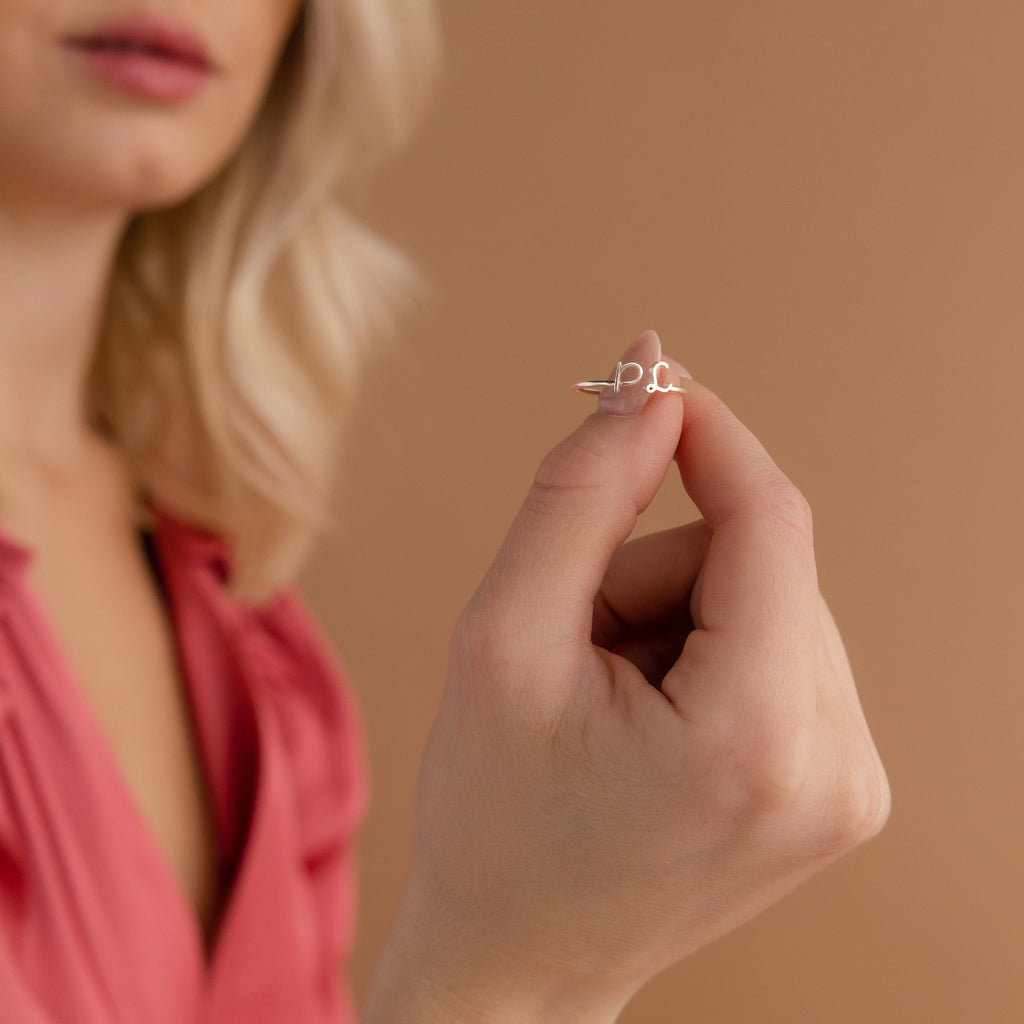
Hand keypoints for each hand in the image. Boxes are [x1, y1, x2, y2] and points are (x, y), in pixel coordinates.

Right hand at [363, 330, 889, 1022]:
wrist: (518, 959)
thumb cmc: (492, 812)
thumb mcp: (502, 635)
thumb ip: (582, 494)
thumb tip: (650, 383)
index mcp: (753, 738)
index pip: (768, 520)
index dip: (706, 433)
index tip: (646, 377)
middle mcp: (837, 767)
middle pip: (758, 561)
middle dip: (652, 572)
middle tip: (576, 650)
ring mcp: (852, 784)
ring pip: (768, 599)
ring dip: (675, 616)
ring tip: (608, 701)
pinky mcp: (842, 785)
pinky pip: (780, 648)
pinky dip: (706, 653)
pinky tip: (650, 722)